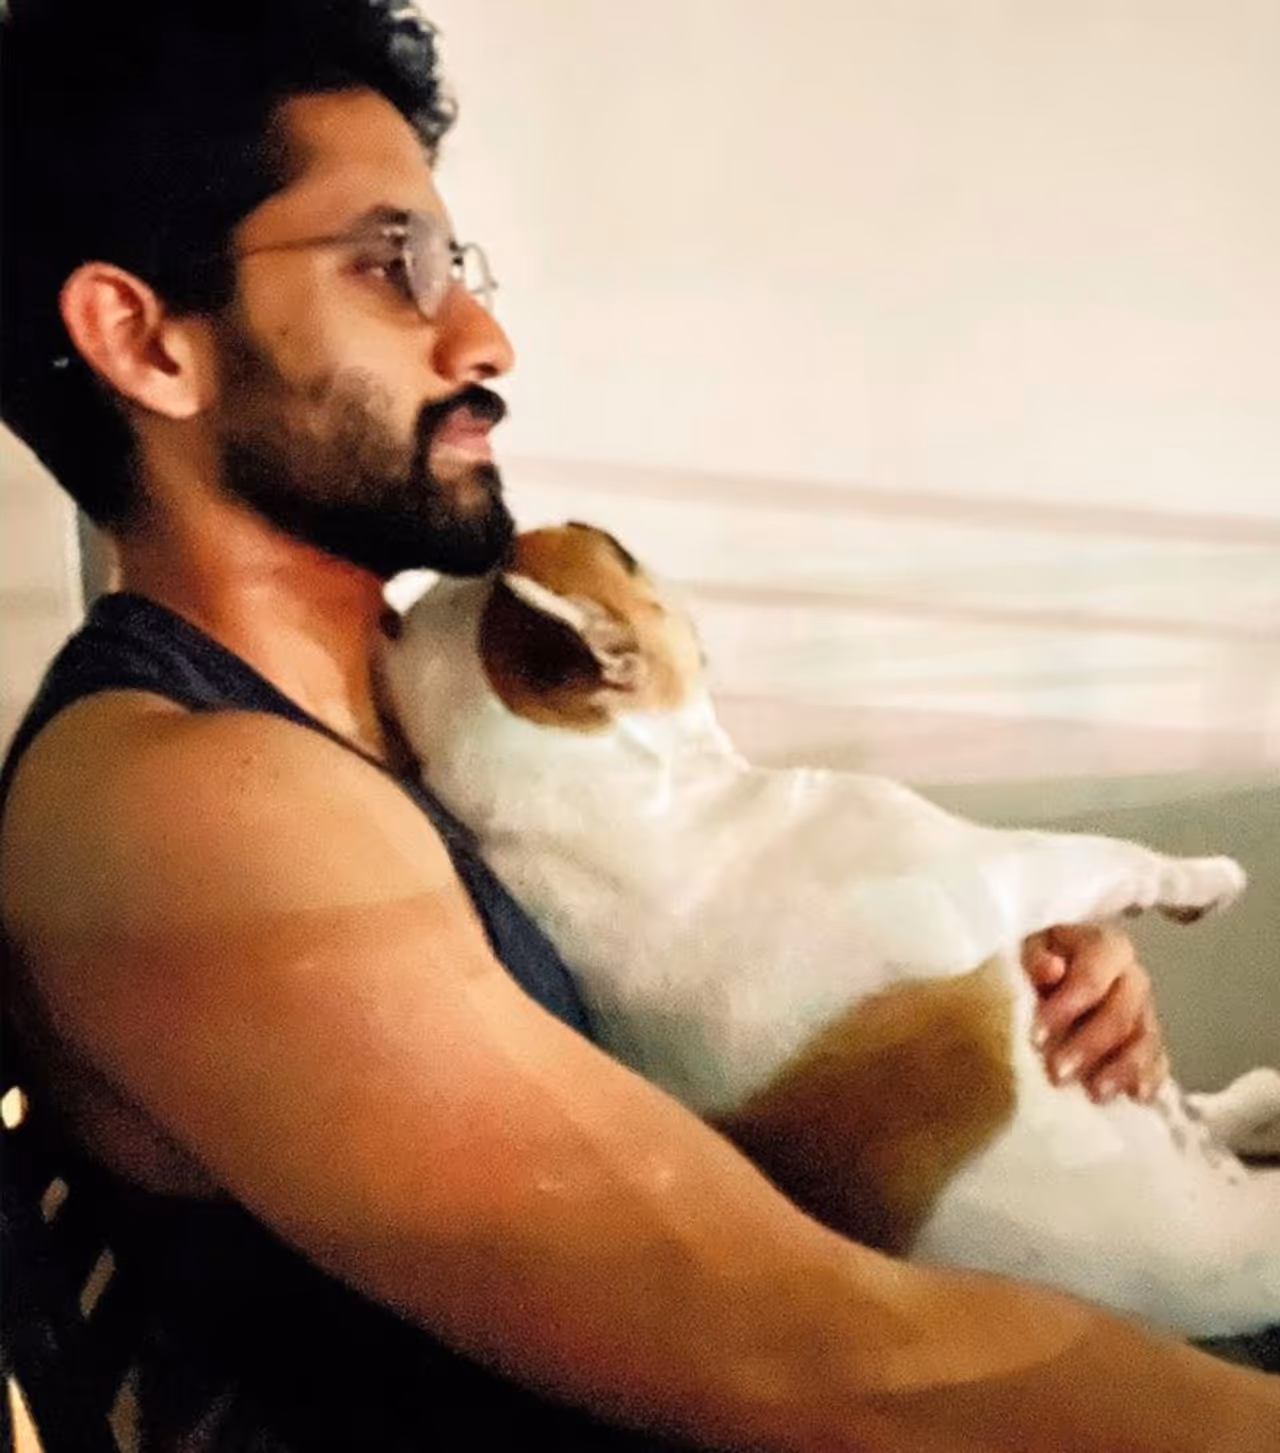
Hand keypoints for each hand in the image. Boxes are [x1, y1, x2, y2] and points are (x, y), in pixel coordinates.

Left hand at [1022, 923, 1168, 1103]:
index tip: (1036, 1037)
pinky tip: (1137, 1096)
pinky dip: (1149, 1077)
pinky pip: (1158, 1059)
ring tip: (1096, 1093)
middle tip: (1057, 1074)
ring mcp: (1145, 1009)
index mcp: (1102, 946)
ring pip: (1145, 1038)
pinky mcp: (1148, 1040)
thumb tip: (1051, 968)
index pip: (1093, 974)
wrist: (1052, 976)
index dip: (1068, 1006)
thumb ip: (1036, 958)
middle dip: (1090, 1045)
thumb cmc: (1038, 962)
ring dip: (1122, 1068)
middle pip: (1122, 1011)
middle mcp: (1131, 976)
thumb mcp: (1027, 950)